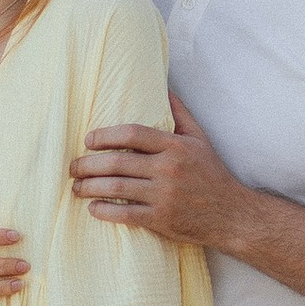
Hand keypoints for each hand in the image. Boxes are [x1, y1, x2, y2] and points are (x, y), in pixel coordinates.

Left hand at [69, 94, 240, 247]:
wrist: (231, 215)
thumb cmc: (212, 174)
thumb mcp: (200, 139)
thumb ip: (180, 113)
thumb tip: (163, 86)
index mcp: (175, 146)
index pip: (132, 133)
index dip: (104, 135)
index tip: (88, 140)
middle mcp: (168, 169)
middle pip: (117, 162)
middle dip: (88, 164)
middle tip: (73, 166)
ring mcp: (164, 196)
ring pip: (116, 188)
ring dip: (89, 187)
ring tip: (76, 187)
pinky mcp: (161, 219)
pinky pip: (125, 214)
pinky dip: (104, 211)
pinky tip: (93, 208)